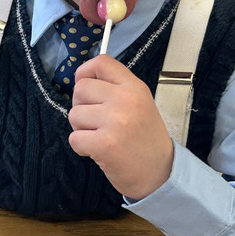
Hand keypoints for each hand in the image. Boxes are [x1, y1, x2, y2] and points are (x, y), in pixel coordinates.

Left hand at [68, 54, 174, 199]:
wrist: (160, 173)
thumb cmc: (144, 139)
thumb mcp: (139, 103)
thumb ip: (115, 88)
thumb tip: (81, 79)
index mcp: (135, 87)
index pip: (101, 62)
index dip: (85, 72)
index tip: (87, 88)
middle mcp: (126, 100)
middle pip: (80, 88)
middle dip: (81, 106)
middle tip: (96, 121)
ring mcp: (115, 121)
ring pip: (74, 114)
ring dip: (81, 128)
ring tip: (100, 137)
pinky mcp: (104, 144)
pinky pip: (74, 138)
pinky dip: (81, 147)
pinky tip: (98, 151)